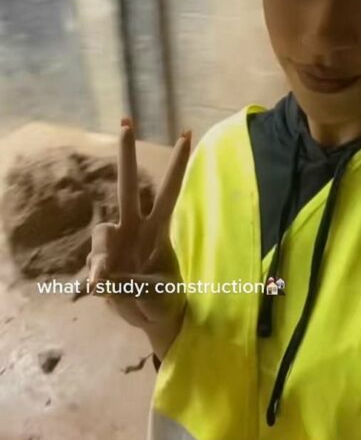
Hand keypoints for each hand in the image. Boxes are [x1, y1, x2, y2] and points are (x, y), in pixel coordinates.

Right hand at [86, 118, 191, 358]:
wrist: (152, 318)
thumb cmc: (165, 301)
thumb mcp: (158, 296)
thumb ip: (133, 287)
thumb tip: (101, 279)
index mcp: (158, 229)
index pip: (169, 191)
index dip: (177, 164)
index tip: (187, 133)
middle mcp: (135, 228)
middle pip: (129, 186)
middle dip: (127, 154)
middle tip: (125, 121)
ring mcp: (117, 242)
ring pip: (102, 233)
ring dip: (101, 256)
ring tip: (103, 282)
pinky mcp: (102, 262)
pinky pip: (94, 264)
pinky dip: (95, 277)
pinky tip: (99, 290)